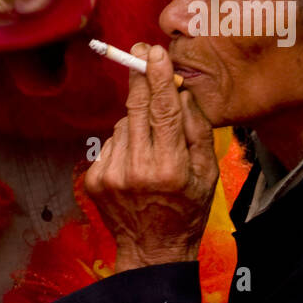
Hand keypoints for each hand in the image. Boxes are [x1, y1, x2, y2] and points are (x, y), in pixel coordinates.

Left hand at [83, 43, 218, 271]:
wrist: (151, 250)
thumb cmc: (187, 210)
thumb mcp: (208, 173)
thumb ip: (196, 131)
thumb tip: (181, 92)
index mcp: (170, 167)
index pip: (163, 111)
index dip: (158, 78)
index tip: (154, 53)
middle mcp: (137, 169)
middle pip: (135, 108)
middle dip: (139, 78)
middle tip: (140, 52)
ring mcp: (112, 175)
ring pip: (123, 125)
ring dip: (137, 122)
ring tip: (152, 146)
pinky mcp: (95, 179)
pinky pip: (111, 144)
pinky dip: (123, 143)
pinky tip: (135, 163)